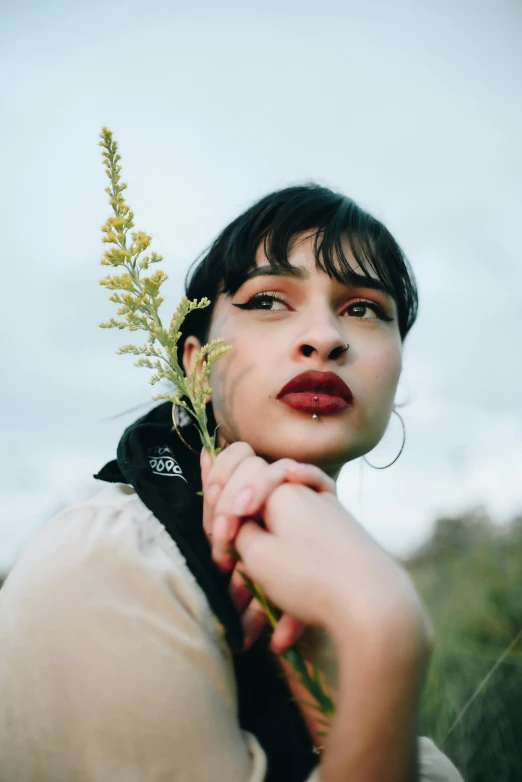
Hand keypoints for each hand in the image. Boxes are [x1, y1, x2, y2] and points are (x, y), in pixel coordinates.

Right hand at [200, 444, 335, 649]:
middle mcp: (308, 496)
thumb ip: (240, 533)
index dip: (222, 518)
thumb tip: (240, 525)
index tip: (221, 556)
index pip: (238, 485)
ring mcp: (330, 518)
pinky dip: (293, 593)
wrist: (377, 605)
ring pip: (283, 545)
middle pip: (260, 512)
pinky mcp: (344, 544)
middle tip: (232, 575)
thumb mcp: (258, 555)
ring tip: (260, 627)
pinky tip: (285, 637)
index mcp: (284, 490)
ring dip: (267, 583)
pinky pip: (307, 563)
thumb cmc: (310, 577)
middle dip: (243, 547)